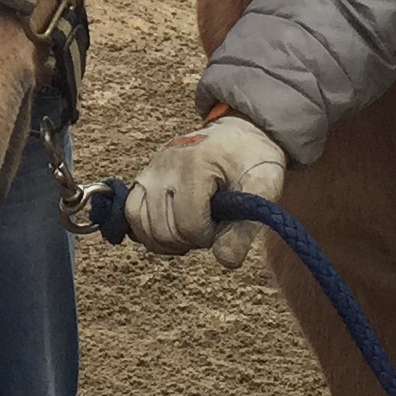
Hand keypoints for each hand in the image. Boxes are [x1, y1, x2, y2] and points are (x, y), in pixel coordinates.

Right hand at [126, 114, 290, 268]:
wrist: (236, 135)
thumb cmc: (251, 160)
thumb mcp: (263, 188)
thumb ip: (246, 227)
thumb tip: (224, 260)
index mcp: (196, 165)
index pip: (189, 225)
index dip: (208, 236)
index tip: (223, 225)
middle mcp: (165, 165)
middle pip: (164, 230)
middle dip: (189, 240)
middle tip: (210, 227)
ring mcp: (150, 170)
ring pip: (142, 225)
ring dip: (167, 240)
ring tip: (190, 232)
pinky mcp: (142, 176)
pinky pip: (132, 213)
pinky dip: (148, 230)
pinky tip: (170, 230)